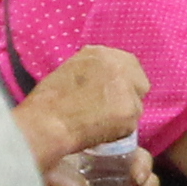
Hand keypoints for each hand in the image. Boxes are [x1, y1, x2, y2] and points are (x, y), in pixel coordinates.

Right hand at [21, 44, 146, 159]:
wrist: (46, 122)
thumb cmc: (48, 102)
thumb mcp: (71, 70)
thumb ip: (93, 71)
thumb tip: (104, 81)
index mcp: (102, 53)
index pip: (128, 64)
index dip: (123, 81)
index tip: (114, 94)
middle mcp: (119, 66)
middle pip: (140, 83)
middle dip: (130, 97)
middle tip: (112, 111)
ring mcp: (127, 89)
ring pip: (136, 106)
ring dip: (123, 116)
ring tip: (98, 123)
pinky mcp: (130, 111)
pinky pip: (130, 125)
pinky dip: (118, 132)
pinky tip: (99, 132)